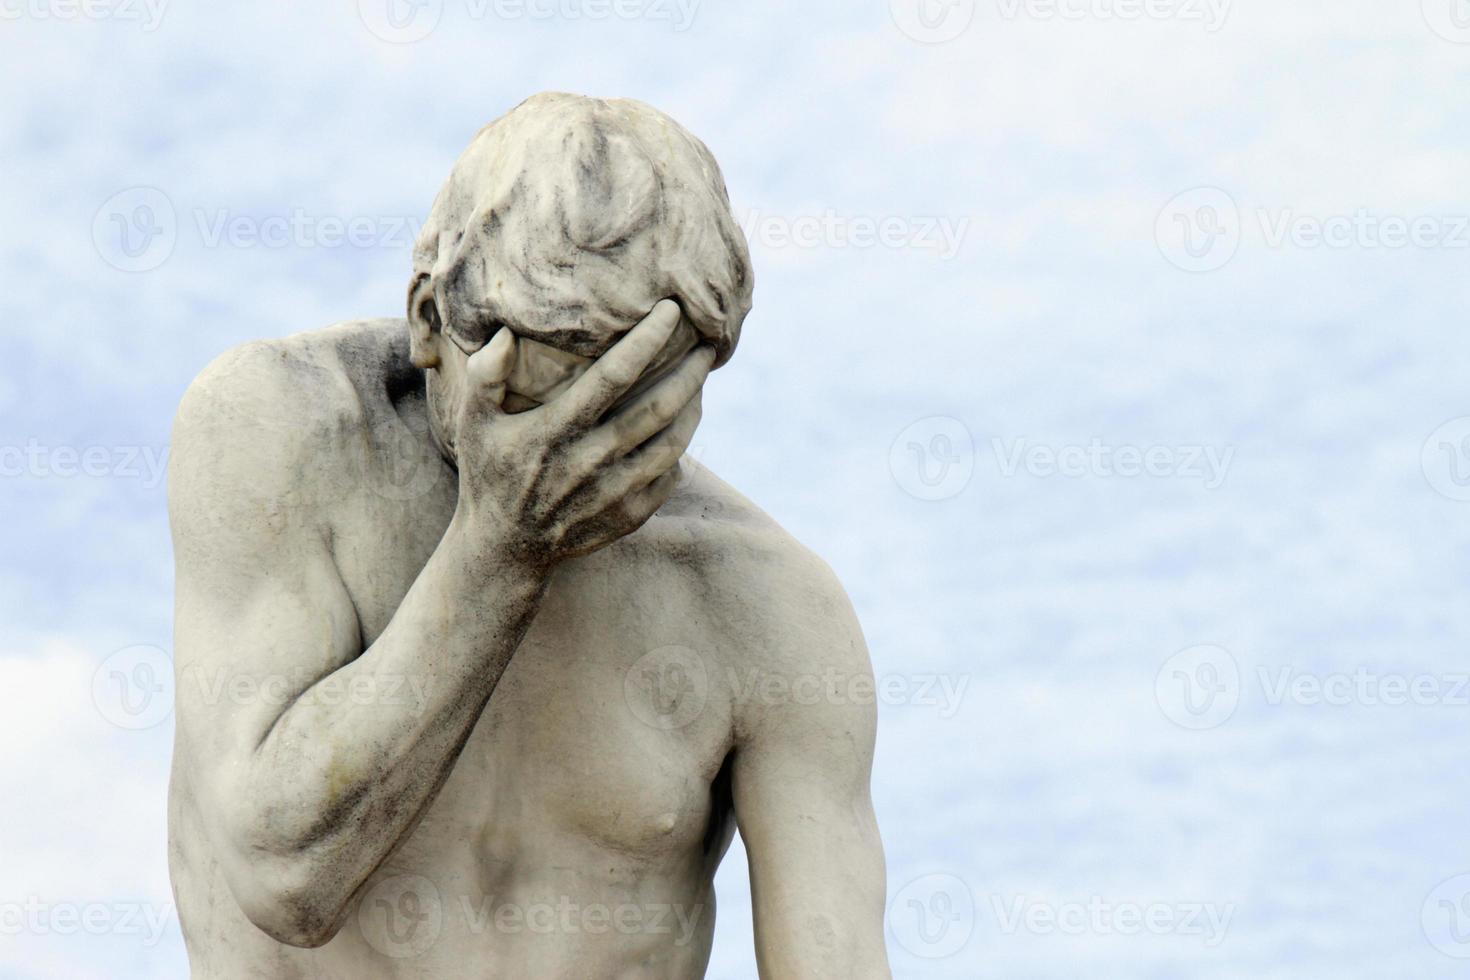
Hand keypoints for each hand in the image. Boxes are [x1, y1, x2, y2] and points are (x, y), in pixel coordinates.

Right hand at [452, 299, 713, 566]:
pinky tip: (682, 425)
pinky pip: (670, 476)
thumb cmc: (489, 473)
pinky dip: (681, 448)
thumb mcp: (473, 422)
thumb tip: (507, 334)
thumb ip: (485, 375)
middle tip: (707, 344)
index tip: (672, 311)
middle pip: (656, 408)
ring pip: (672, 443)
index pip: (612, 376)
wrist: (504, 550)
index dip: (646, 341)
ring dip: (693, 407)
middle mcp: (589, 462)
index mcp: (555, 431)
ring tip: (700, 380)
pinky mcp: (628, 516)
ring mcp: (613, 493)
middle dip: (688, 373)